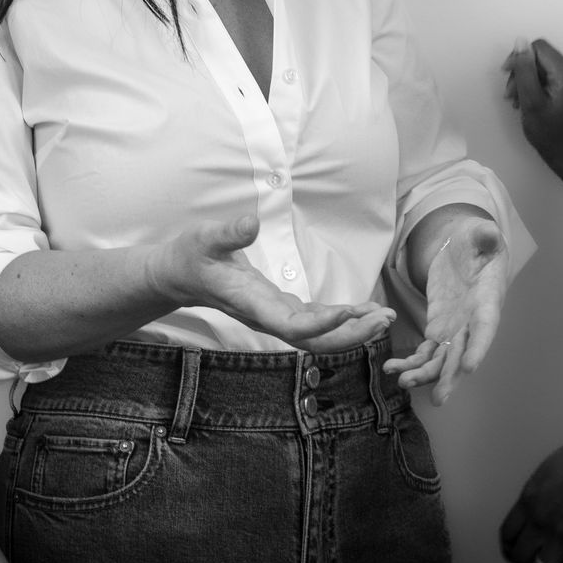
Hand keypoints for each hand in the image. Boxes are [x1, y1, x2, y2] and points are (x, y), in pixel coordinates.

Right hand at [153, 215, 394, 351]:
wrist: (177, 276)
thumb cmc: (189, 256)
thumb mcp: (204, 238)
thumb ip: (227, 233)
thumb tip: (251, 221)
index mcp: (252, 303)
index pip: (291, 326)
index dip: (322, 325)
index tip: (351, 312)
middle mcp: (267, 317)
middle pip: (314, 341)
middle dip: (351, 335)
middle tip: (385, 320)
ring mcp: (274, 316)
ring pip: (318, 336)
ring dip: (352, 330)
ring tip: (384, 317)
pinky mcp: (279, 309)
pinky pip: (314, 323)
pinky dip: (341, 320)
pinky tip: (363, 311)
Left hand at [383, 217, 505, 404]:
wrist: (467, 252)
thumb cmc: (478, 243)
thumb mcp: (480, 236)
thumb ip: (485, 237)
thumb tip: (490, 233)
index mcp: (487, 303)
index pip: (485, 328)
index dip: (478, 348)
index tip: (469, 367)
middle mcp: (472, 324)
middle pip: (462, 355)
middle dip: (450, 377)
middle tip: (439, 398)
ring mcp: (454, 330)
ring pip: (440, 360)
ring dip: (424, 374)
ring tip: (403, 382)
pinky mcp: (438, 329)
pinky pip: (425, 351)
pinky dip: (411, 362)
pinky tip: (393, 369)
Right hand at [503, 39, 562, 191]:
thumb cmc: (548, 132)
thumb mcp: (530, 100)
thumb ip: (524, 69)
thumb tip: (520, 42)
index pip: (539, 48)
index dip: (519, 58)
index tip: (508, 74)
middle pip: (542, 56)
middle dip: (524, 72)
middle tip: (512, 94)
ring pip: (545, 64)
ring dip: (529, 78)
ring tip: (520, 99)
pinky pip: (553, 72)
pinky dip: (540, 82)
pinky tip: (531, 97)